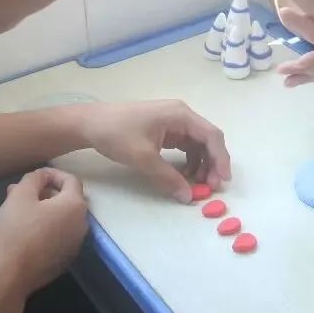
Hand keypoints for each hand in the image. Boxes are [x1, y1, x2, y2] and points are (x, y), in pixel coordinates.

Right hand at [0, 168, 88, 300]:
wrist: (9, 275)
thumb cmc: (15, 231)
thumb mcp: (20, 195)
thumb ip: (34, 178)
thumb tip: (42, 176)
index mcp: (75, 206)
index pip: (70, 180)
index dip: (52, 173)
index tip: (34, 176)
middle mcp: (82, 224)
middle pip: (66, 199)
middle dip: (44, 192)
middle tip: (20, 192)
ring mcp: (75, 244)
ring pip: (61, 218)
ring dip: (43, 209)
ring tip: (18, 208)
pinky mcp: (65, 259)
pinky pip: (59, 235)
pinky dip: (46, 226)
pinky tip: (26, 229)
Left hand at [79, 100, 231, 202]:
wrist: (90, 124)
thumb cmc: (117, 134)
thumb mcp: (143, 158)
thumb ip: (167, 178)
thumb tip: (188, 197)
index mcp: (180, 115)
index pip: (211, 135)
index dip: (221, 158)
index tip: (223, 180)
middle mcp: (181, 115)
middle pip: (207, 140)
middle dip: (212, 164)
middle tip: (209, 187)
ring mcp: (173, 122)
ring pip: (197, 145)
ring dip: (201, 164)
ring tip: (196, 185)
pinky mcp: (165, 130)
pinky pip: (185, 146)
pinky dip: (188, 162)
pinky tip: (183, 177)